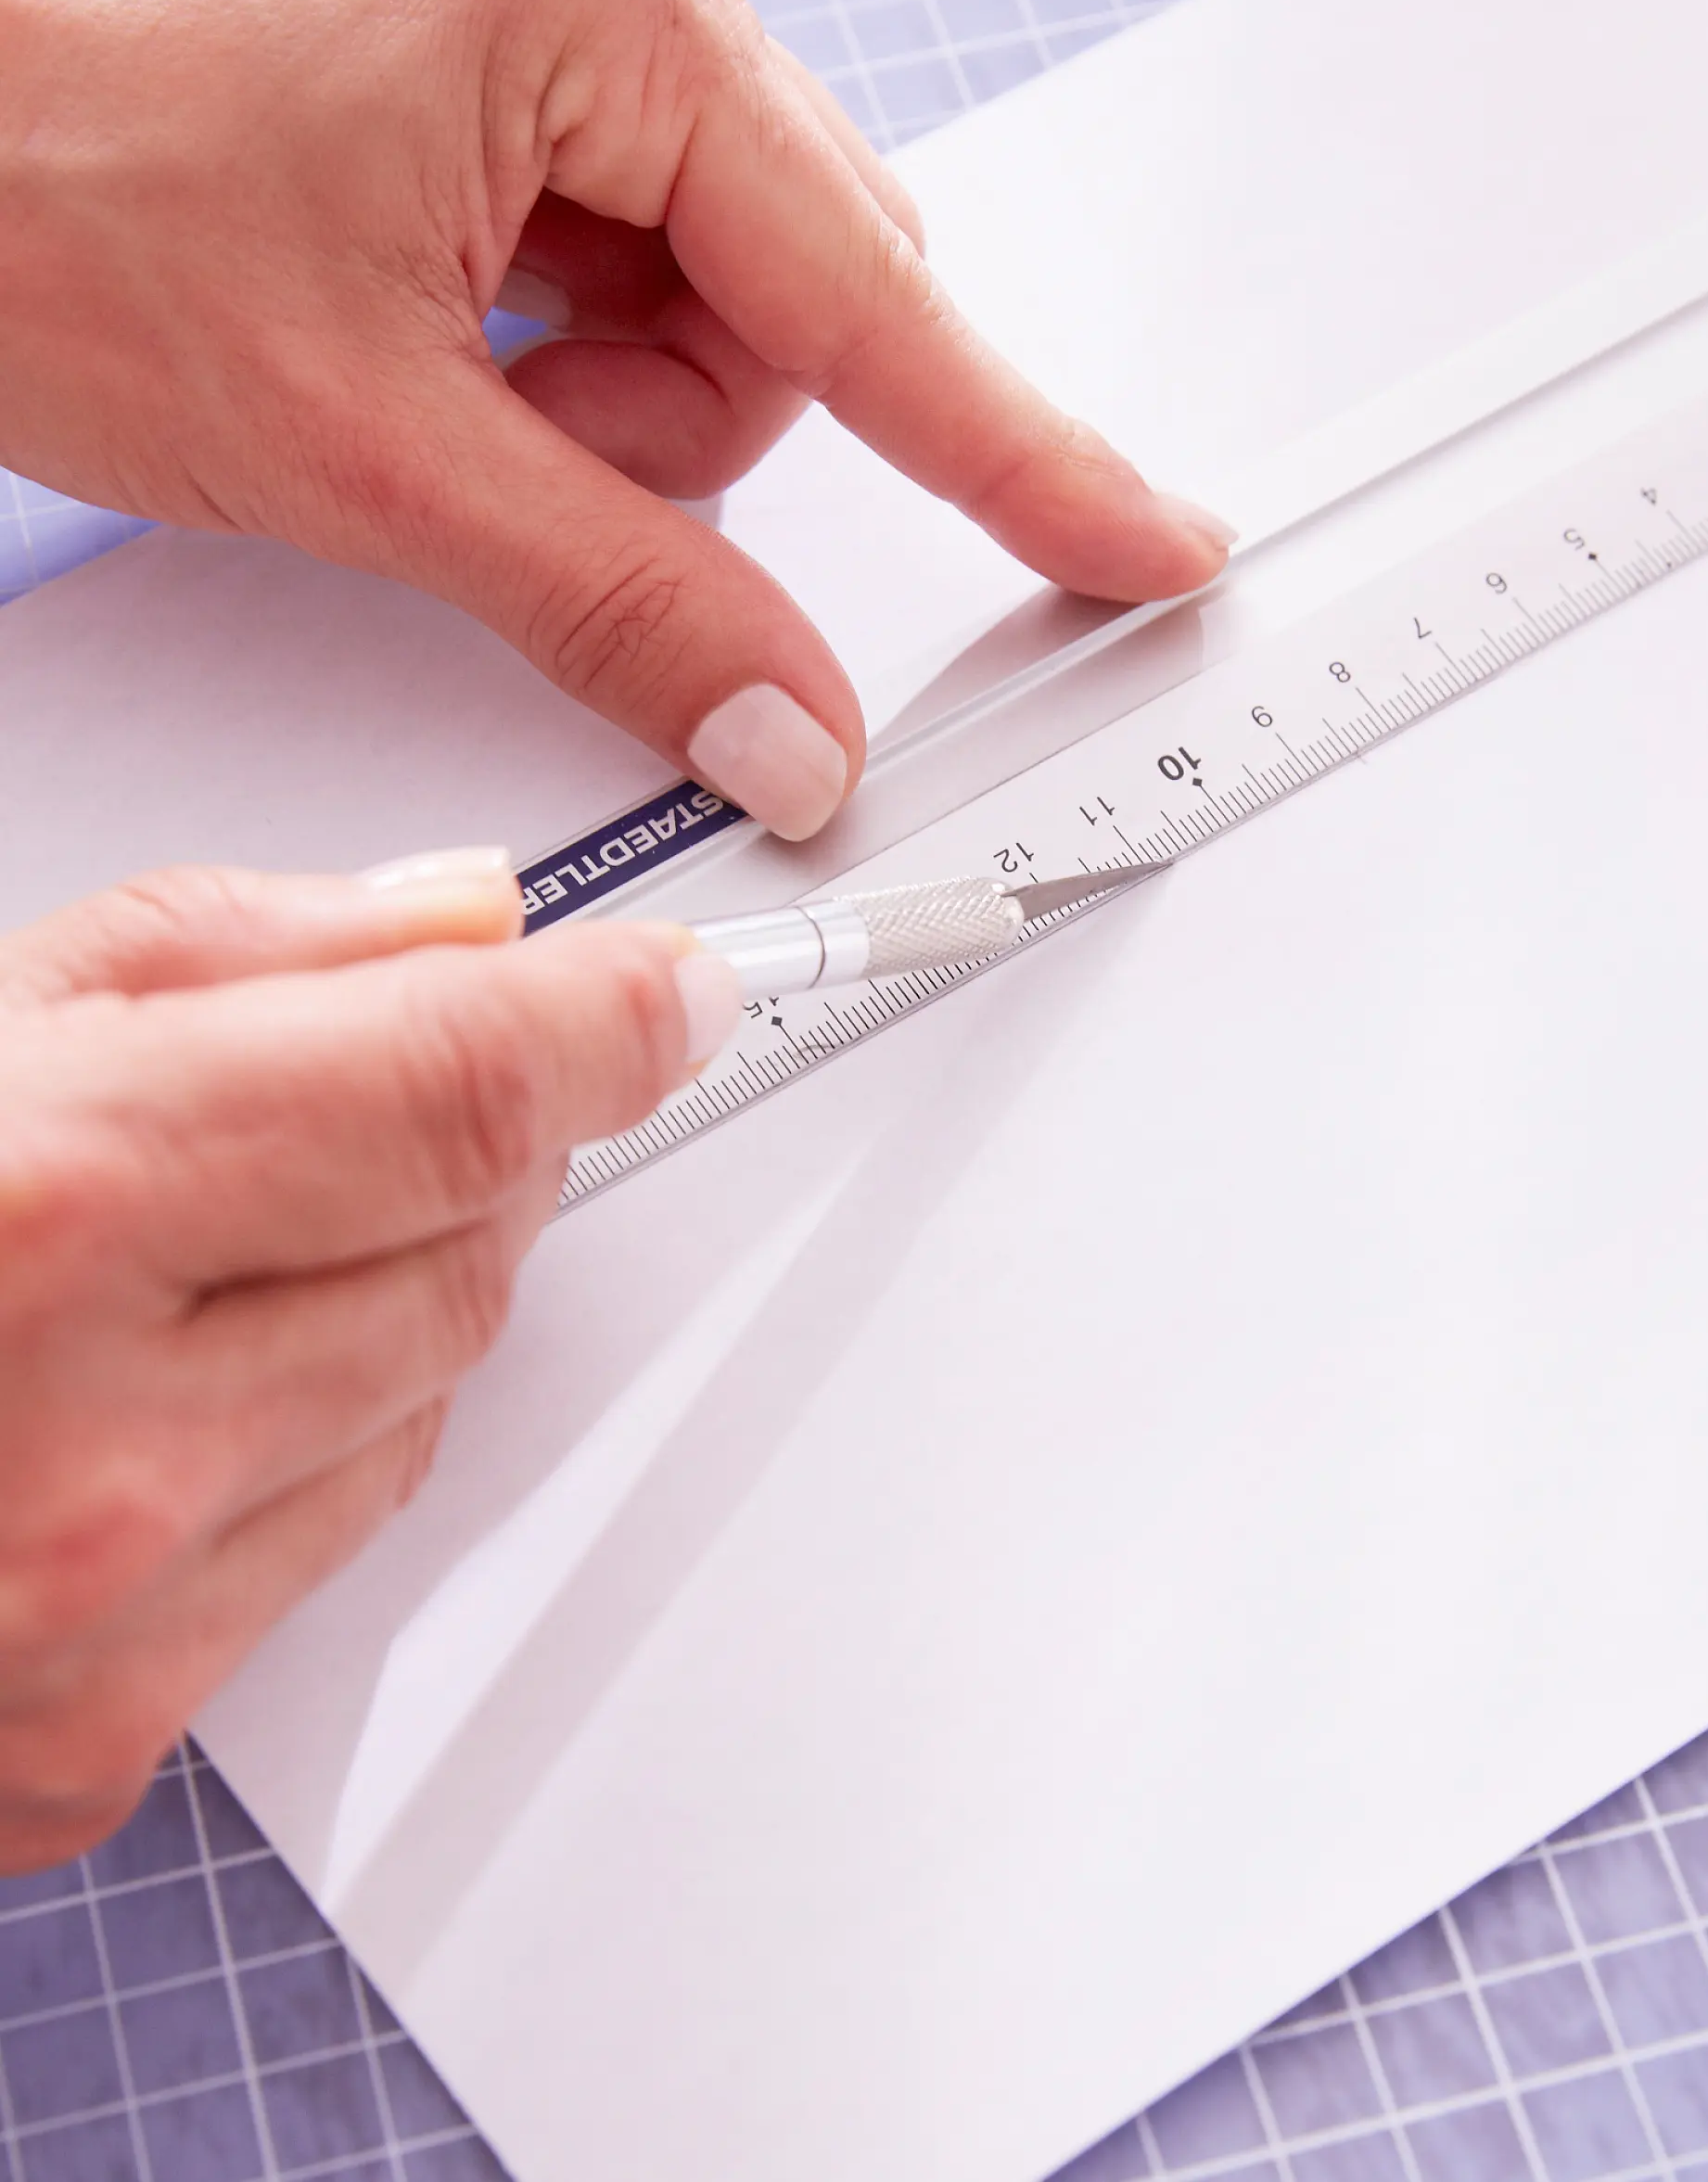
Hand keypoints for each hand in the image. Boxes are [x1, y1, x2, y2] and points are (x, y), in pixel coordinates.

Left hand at [0, 0, 1233, 841]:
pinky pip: (650, 283)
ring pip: (729, 322)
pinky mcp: (534, 91)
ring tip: (439, 386)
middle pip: (807, 311)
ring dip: (612, 415)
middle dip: (679, 436)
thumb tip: (792, 728)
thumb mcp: (366, 447)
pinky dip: (571, 368)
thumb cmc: (53, 187)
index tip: (1150, 545)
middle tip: (518, 454)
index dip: (1022, 456)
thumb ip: (617, 601)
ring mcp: (579, 34)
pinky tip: (443, 341)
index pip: (872, 299)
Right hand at [0, 851, 740, 1869]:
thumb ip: (230, 955)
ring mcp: (92, 1625)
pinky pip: (325, 1538)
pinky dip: (299, 1437)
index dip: (608, 1019)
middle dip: (469, 1146)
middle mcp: (79, 1450)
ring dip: (381, 1292)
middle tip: (370, 1092)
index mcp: (37, 1207)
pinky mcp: (90, 1749)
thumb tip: (468, 931)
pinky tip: (144, 1391)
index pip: (464, 1088)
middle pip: (473, 1248)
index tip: (670, 991)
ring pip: (426, 1397)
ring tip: (194, 1246)